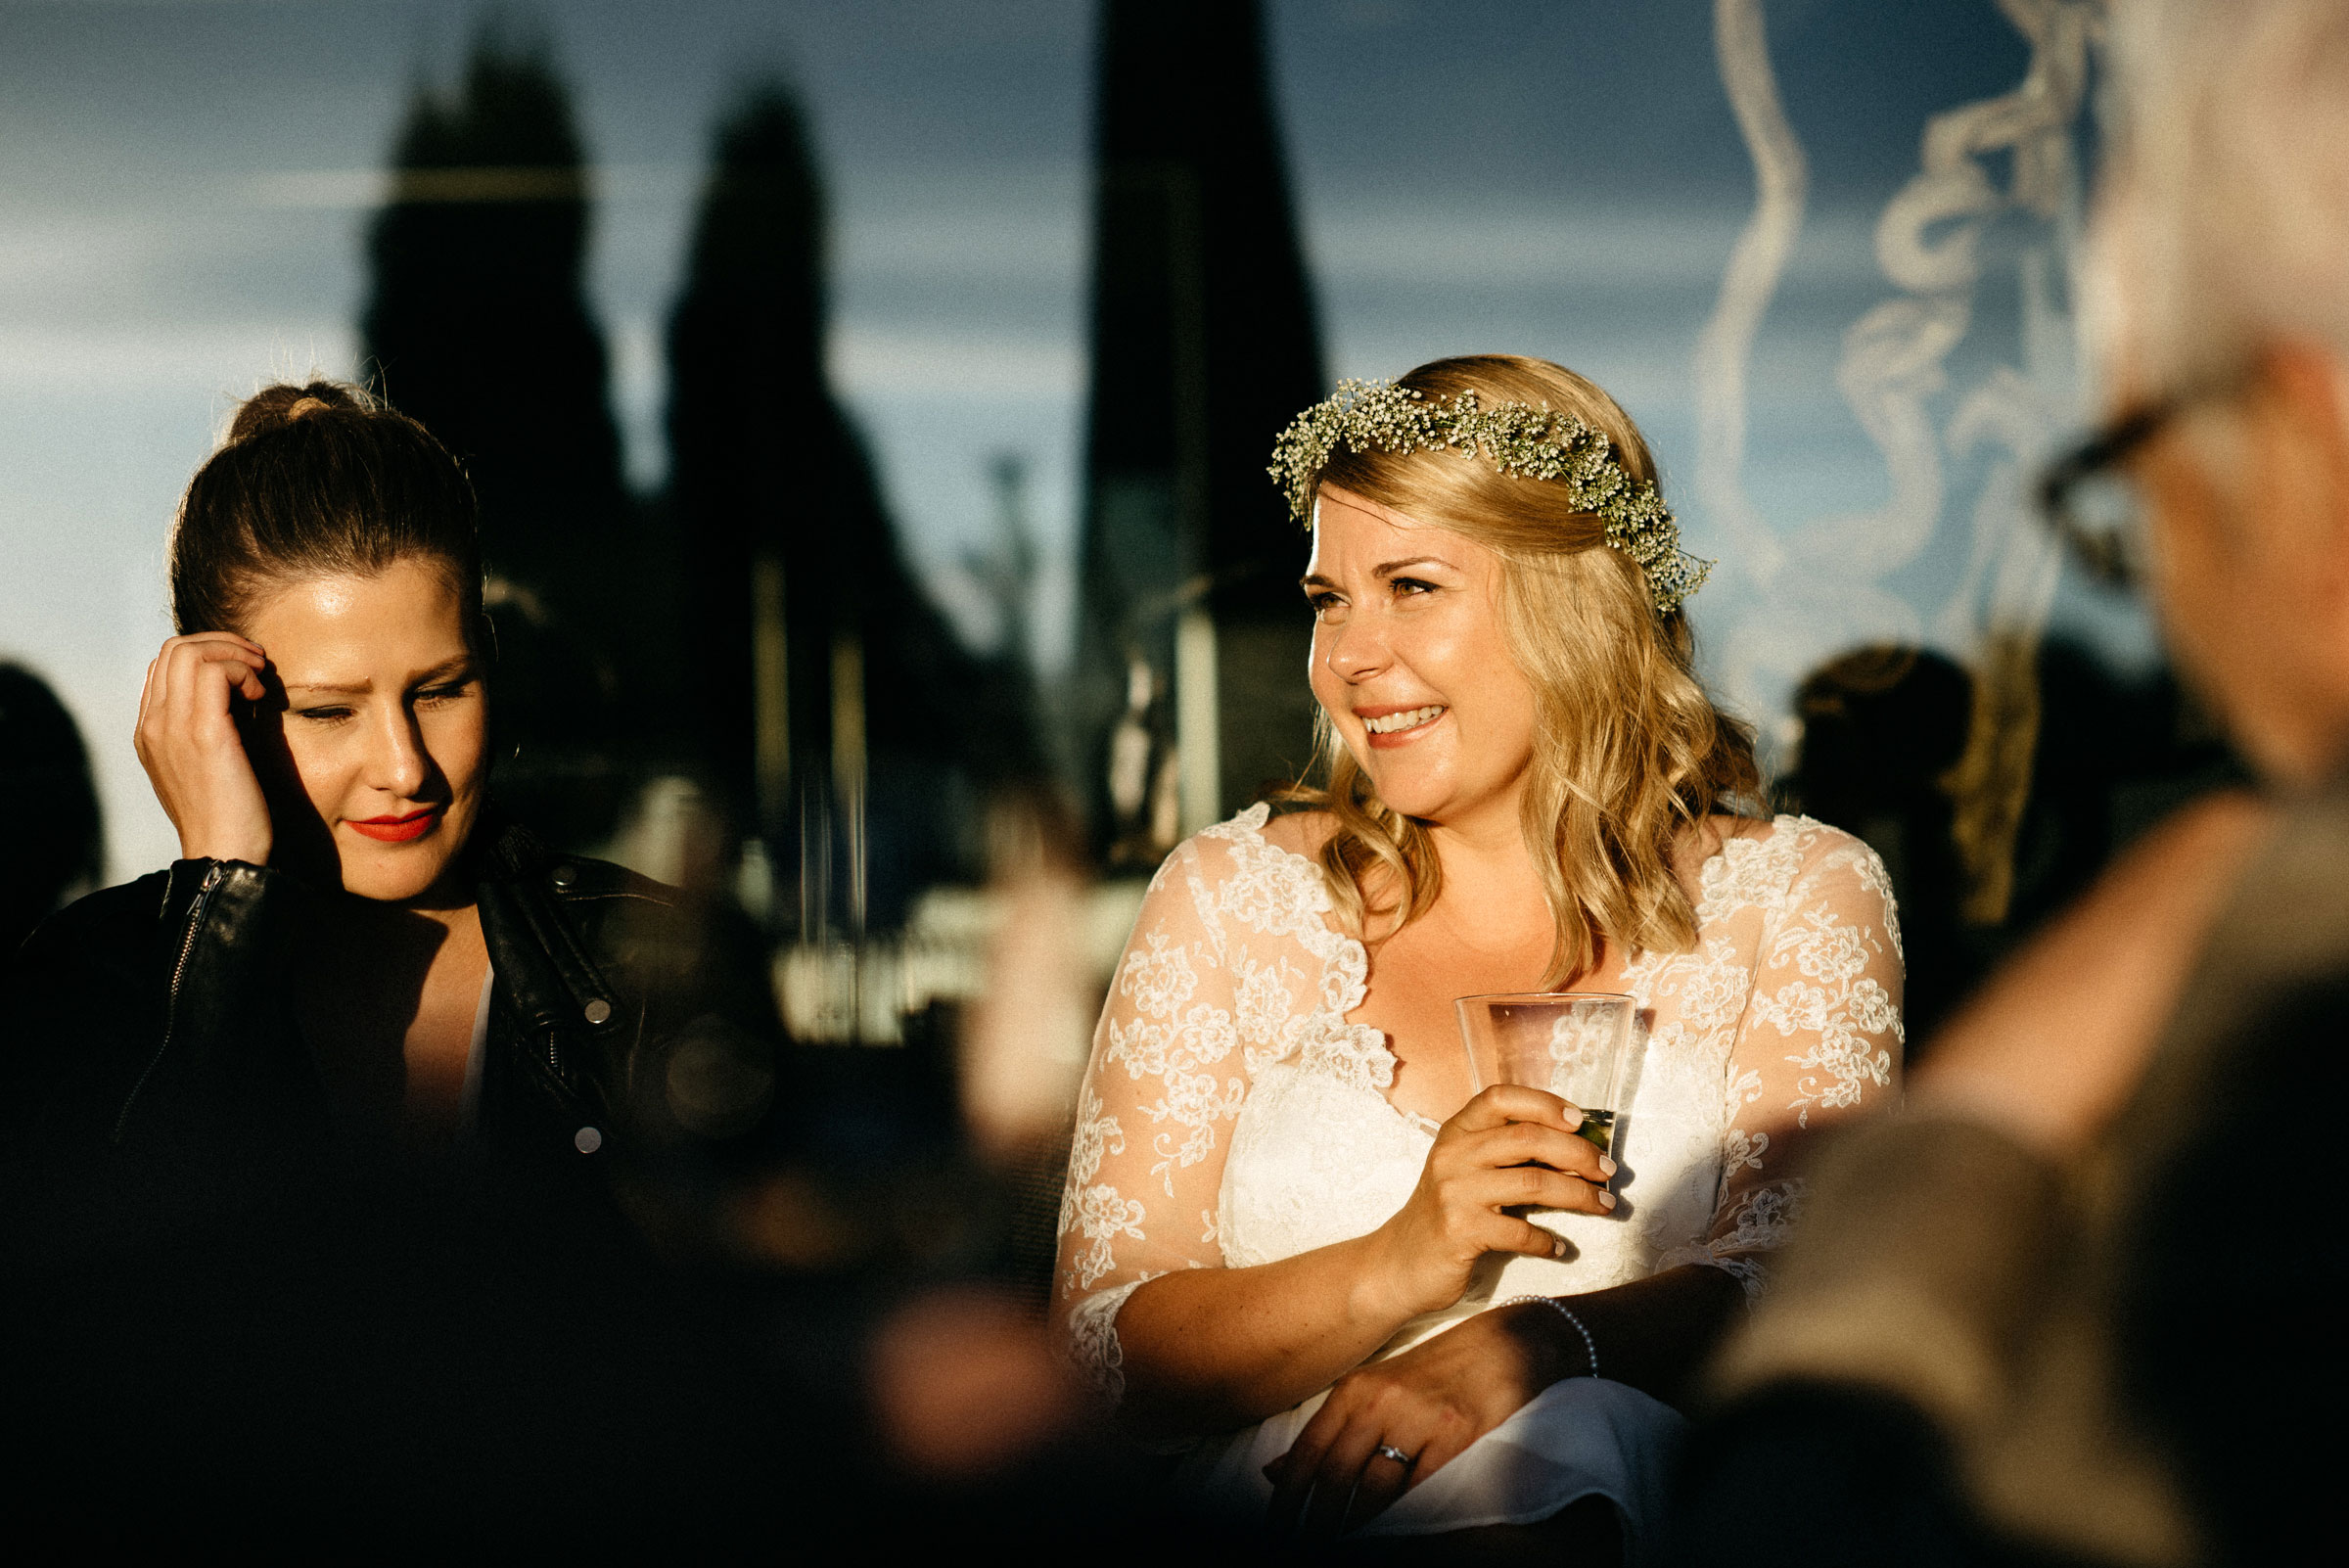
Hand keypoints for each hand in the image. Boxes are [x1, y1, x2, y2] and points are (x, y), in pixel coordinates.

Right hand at [134, 632, 273, 864]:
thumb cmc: (228, 815)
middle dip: (221, 644)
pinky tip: (261, 696)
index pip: (164, 665)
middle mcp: (154, 725)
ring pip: (189, 652)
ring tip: (259, 677)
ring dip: (234, 654)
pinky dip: (242, 671)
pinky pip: (215, 672)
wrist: (225, 854)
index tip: (243, 671)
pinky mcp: (203, 734)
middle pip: (173, 649)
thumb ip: (206, 729)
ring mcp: (173, 728)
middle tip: (256, 663)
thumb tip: (235, 693)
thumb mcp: (207, 765)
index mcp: (150, 732)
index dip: (206, 655)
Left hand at [1265, 1301, 1578, 1534]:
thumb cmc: (1435, 1373)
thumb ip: (1331, 1431)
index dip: (1287, 1497)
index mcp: (1354, 1390)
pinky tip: (1395, 1534)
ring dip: (1355, 1527)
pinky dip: (1404, 1517)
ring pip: (1375, 1488)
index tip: (1274, 1528)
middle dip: (1315, 1522)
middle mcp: (1380, 1401)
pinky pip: (1422, 1488)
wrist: (1504, 1345)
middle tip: (1302, 1548)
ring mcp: (1419, 1417)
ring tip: (1341, 1546)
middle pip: (1335, 1475)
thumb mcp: (1376, 1390)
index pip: (1308, 1451)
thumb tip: (1275, 1473)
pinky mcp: (1457, 1434)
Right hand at [1359, 1083, 1613, 1324]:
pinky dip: (1547, 1240)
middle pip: (1528, 1139)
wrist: (1400, 1263)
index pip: (1500, 1097)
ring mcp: (1454, 1192)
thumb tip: (1577, 1150)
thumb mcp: (1466, 1171)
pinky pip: (1520, 1231)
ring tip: (1604, 1205)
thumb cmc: (1446, 1213)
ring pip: (1533, 1183)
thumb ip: (1506, 1154)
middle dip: (1579, 1153)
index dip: (1544, 1103)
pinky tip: (1559, 1248)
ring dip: (1578, 1195)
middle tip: (1608, 1171)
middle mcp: (1453, 1155)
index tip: (1579, 1121)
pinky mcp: (1460, 1231)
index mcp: (1456, 1132)